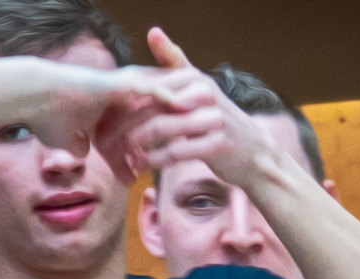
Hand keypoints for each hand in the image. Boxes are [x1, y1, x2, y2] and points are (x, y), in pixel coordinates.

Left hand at [96, 30, 282, 188]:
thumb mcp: (198, 88)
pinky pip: (176, 151)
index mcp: (195, 78)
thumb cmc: (216, 121)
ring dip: (138, 144)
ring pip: (162, 127)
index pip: (152, 84)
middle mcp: (205, 92)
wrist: (253, 153)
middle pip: (153, 104)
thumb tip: (153, 32)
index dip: (126, 101)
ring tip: (123, 154)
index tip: (106, 116)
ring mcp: (213, 118)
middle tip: (106, 139)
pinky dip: (155, 160)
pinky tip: (143, 166)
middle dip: (126, 123)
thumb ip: (176, 65)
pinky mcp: (217, 144)